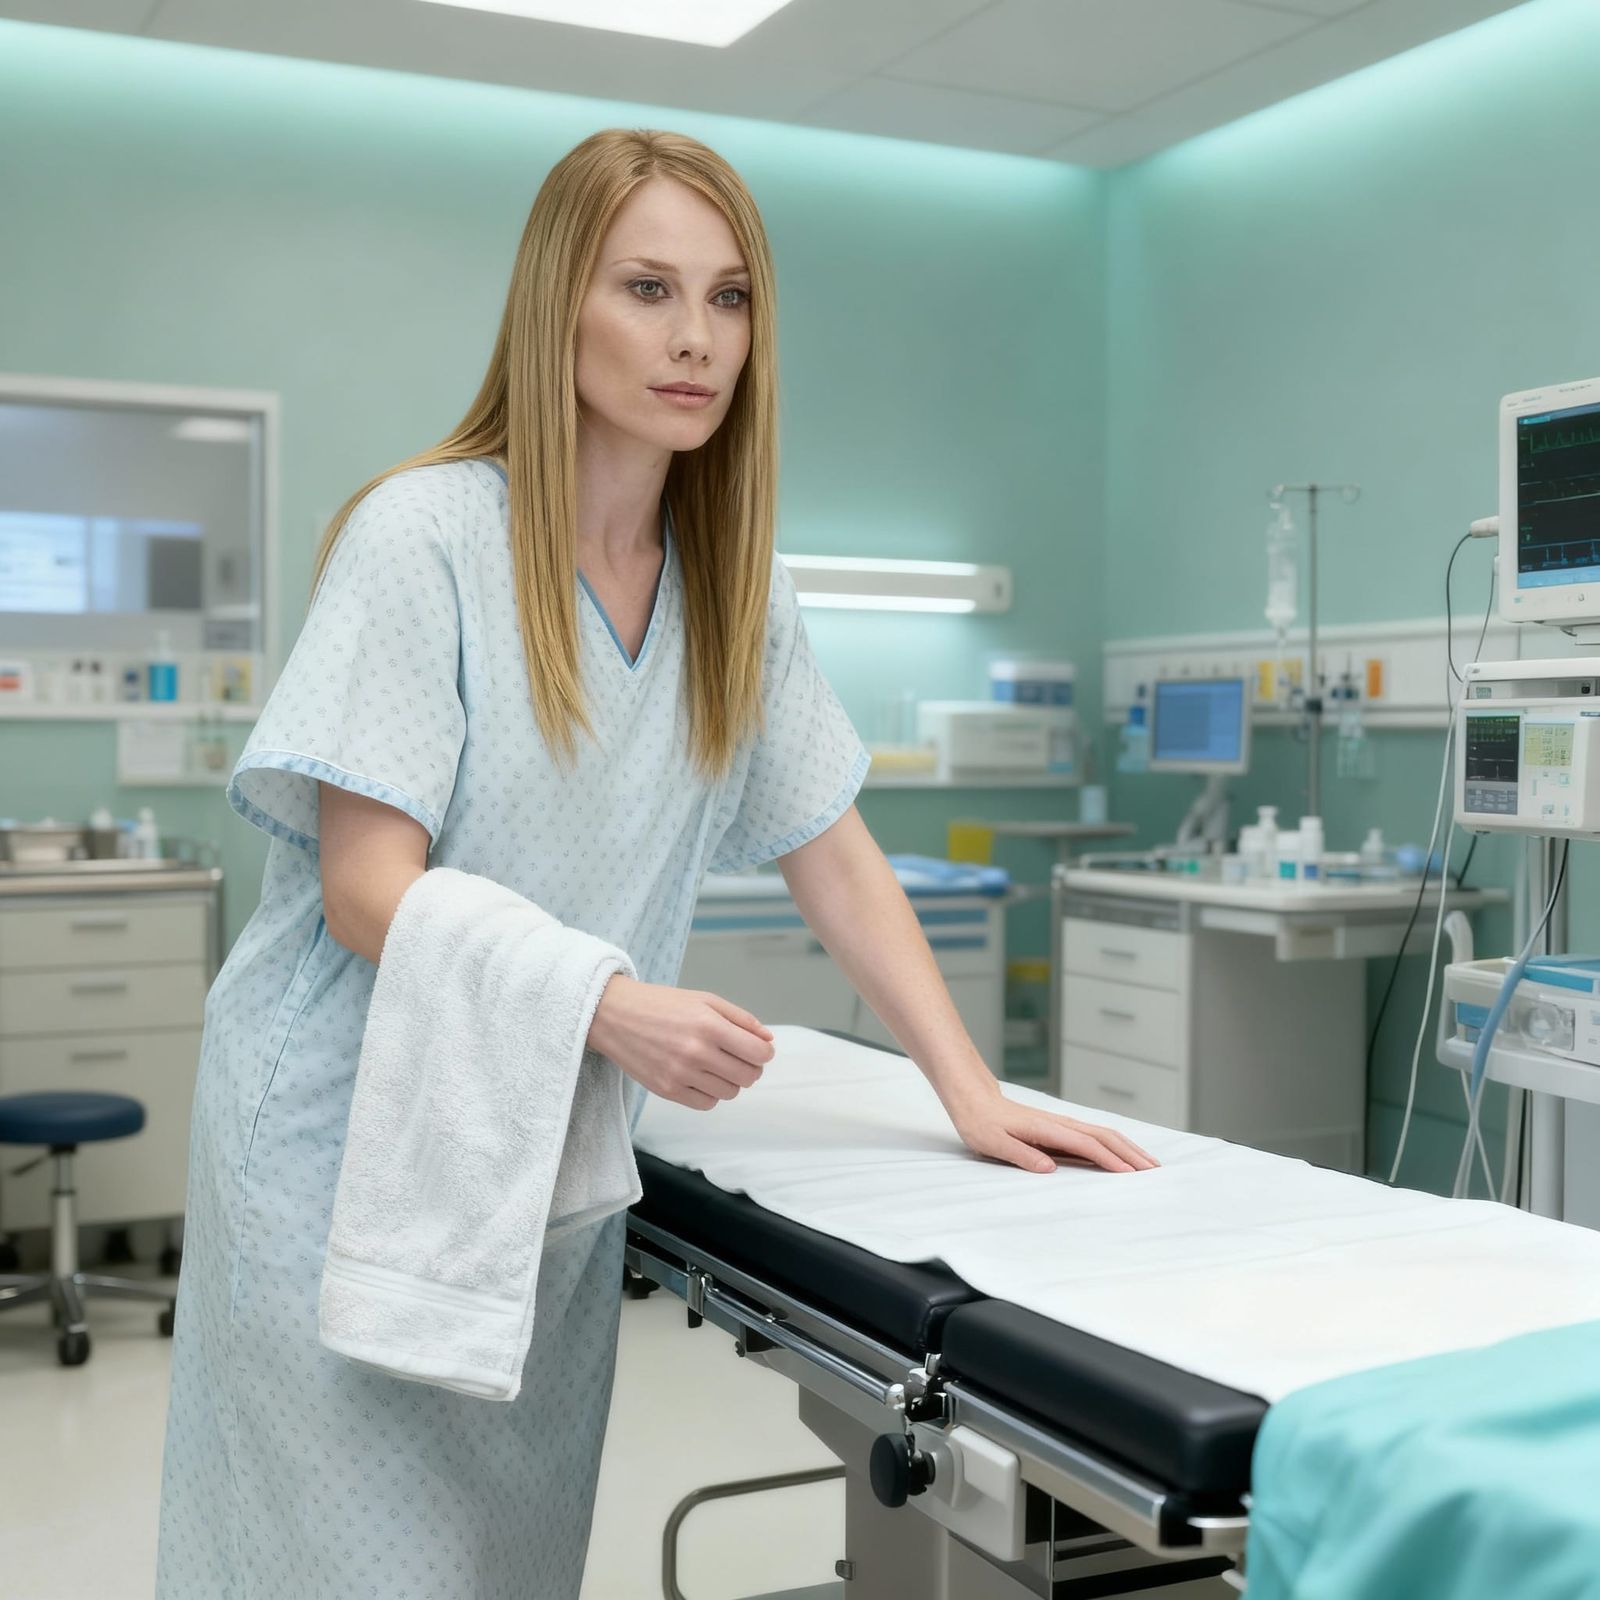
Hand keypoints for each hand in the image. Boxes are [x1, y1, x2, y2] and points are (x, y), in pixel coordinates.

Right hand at [588, 974, 774, 1109]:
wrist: (614, 1015)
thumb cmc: (661, 1004)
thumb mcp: (704, 999)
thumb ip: (741, 1019)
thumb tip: (768, 1040)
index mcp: (709, 1025)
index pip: (759, 1053)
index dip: (764, 1052)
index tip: (758, 1049)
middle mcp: (697, 1052)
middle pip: (748, 1076)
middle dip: (750, 1067)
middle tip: (738, 1057)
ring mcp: (681, 1074)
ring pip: (729, 1093)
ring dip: (730, 1081)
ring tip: (716, 1065)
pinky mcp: (666, 1090)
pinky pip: (706, 1104)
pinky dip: (710, 1094)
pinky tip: (701, 1078)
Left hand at [948, 1089, 1159, 1174]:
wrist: (974, 1099)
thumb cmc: (981, 1123)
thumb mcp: (993, 1142)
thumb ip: (1021, 1155)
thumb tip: (1049, 1169)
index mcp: (1046, 1129)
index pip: (1087, 1145)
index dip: (1110, 1160)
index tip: (1131, 1175)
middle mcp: (1060, 1124)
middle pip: (1105, 1137)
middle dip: (1131, 1154)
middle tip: (1155, 1172)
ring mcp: (1062, 1124)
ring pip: (1104, 1134)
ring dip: (1128, 1148)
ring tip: (1149, 1164)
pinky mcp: (1060, 1128)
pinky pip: (1094, 1135)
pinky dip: (1115, 1144)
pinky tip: (1122, 1154)